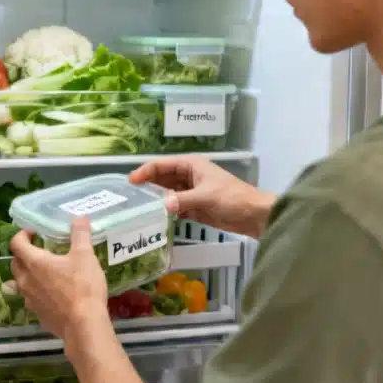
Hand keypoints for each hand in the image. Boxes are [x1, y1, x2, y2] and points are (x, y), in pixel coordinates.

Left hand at [9, 217, 111, 342]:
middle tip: (39, 250)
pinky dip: (37, 292)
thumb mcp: (85, 256)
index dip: (22, 235)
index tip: (34, 232)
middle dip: (23, 254)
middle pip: (15, 263)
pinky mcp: (37, 315)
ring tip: (45, 272)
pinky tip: (52, 294)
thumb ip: (80, 235)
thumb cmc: (82, 287)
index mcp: (34, 263)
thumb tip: (79, 218)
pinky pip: (31, 299)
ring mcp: (29, 300)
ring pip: (21, 283)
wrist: (83, 325)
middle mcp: (26, 280)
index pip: (16, 243)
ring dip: (28, 274)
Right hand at [130, 155, 276, 237]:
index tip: (130, 181)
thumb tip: (162, 205)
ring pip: (167, 194)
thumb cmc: (233, 199)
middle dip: (148, 185)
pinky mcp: (195, 207)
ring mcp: (191, 192)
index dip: (145, 171)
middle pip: (162, 178)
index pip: (162, 165)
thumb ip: (183, 200)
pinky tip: (155, 218)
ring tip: (137, 207)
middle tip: (129, 196)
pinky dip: (166, 211)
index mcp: (191, 165)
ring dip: (156, 199)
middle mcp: (189, 176)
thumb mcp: (206, 197)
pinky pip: (175, 207)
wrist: (254, 215)